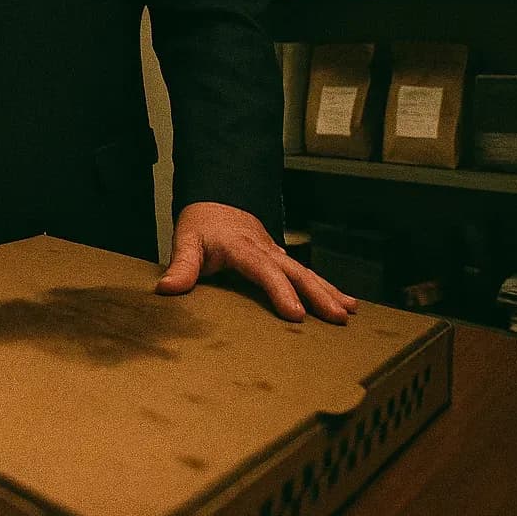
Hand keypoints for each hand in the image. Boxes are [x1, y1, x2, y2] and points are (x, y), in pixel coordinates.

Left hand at [155, 202, 356, 323]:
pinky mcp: (280, 258)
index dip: (280, 291)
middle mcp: (265, 249)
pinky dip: (326, 286)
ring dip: (328, 291)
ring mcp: (276, 252)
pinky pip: (306, 273)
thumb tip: (167, 289)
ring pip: (306, 271)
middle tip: (337, 317)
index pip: (264, 270)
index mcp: (243, 247)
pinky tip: (345, 301)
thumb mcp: (186, 241)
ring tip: (349, 311)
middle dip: (318, 294)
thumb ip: (181, 265)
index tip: (296, 314)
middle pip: (296, 271)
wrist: (215, 199)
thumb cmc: (201, 224)